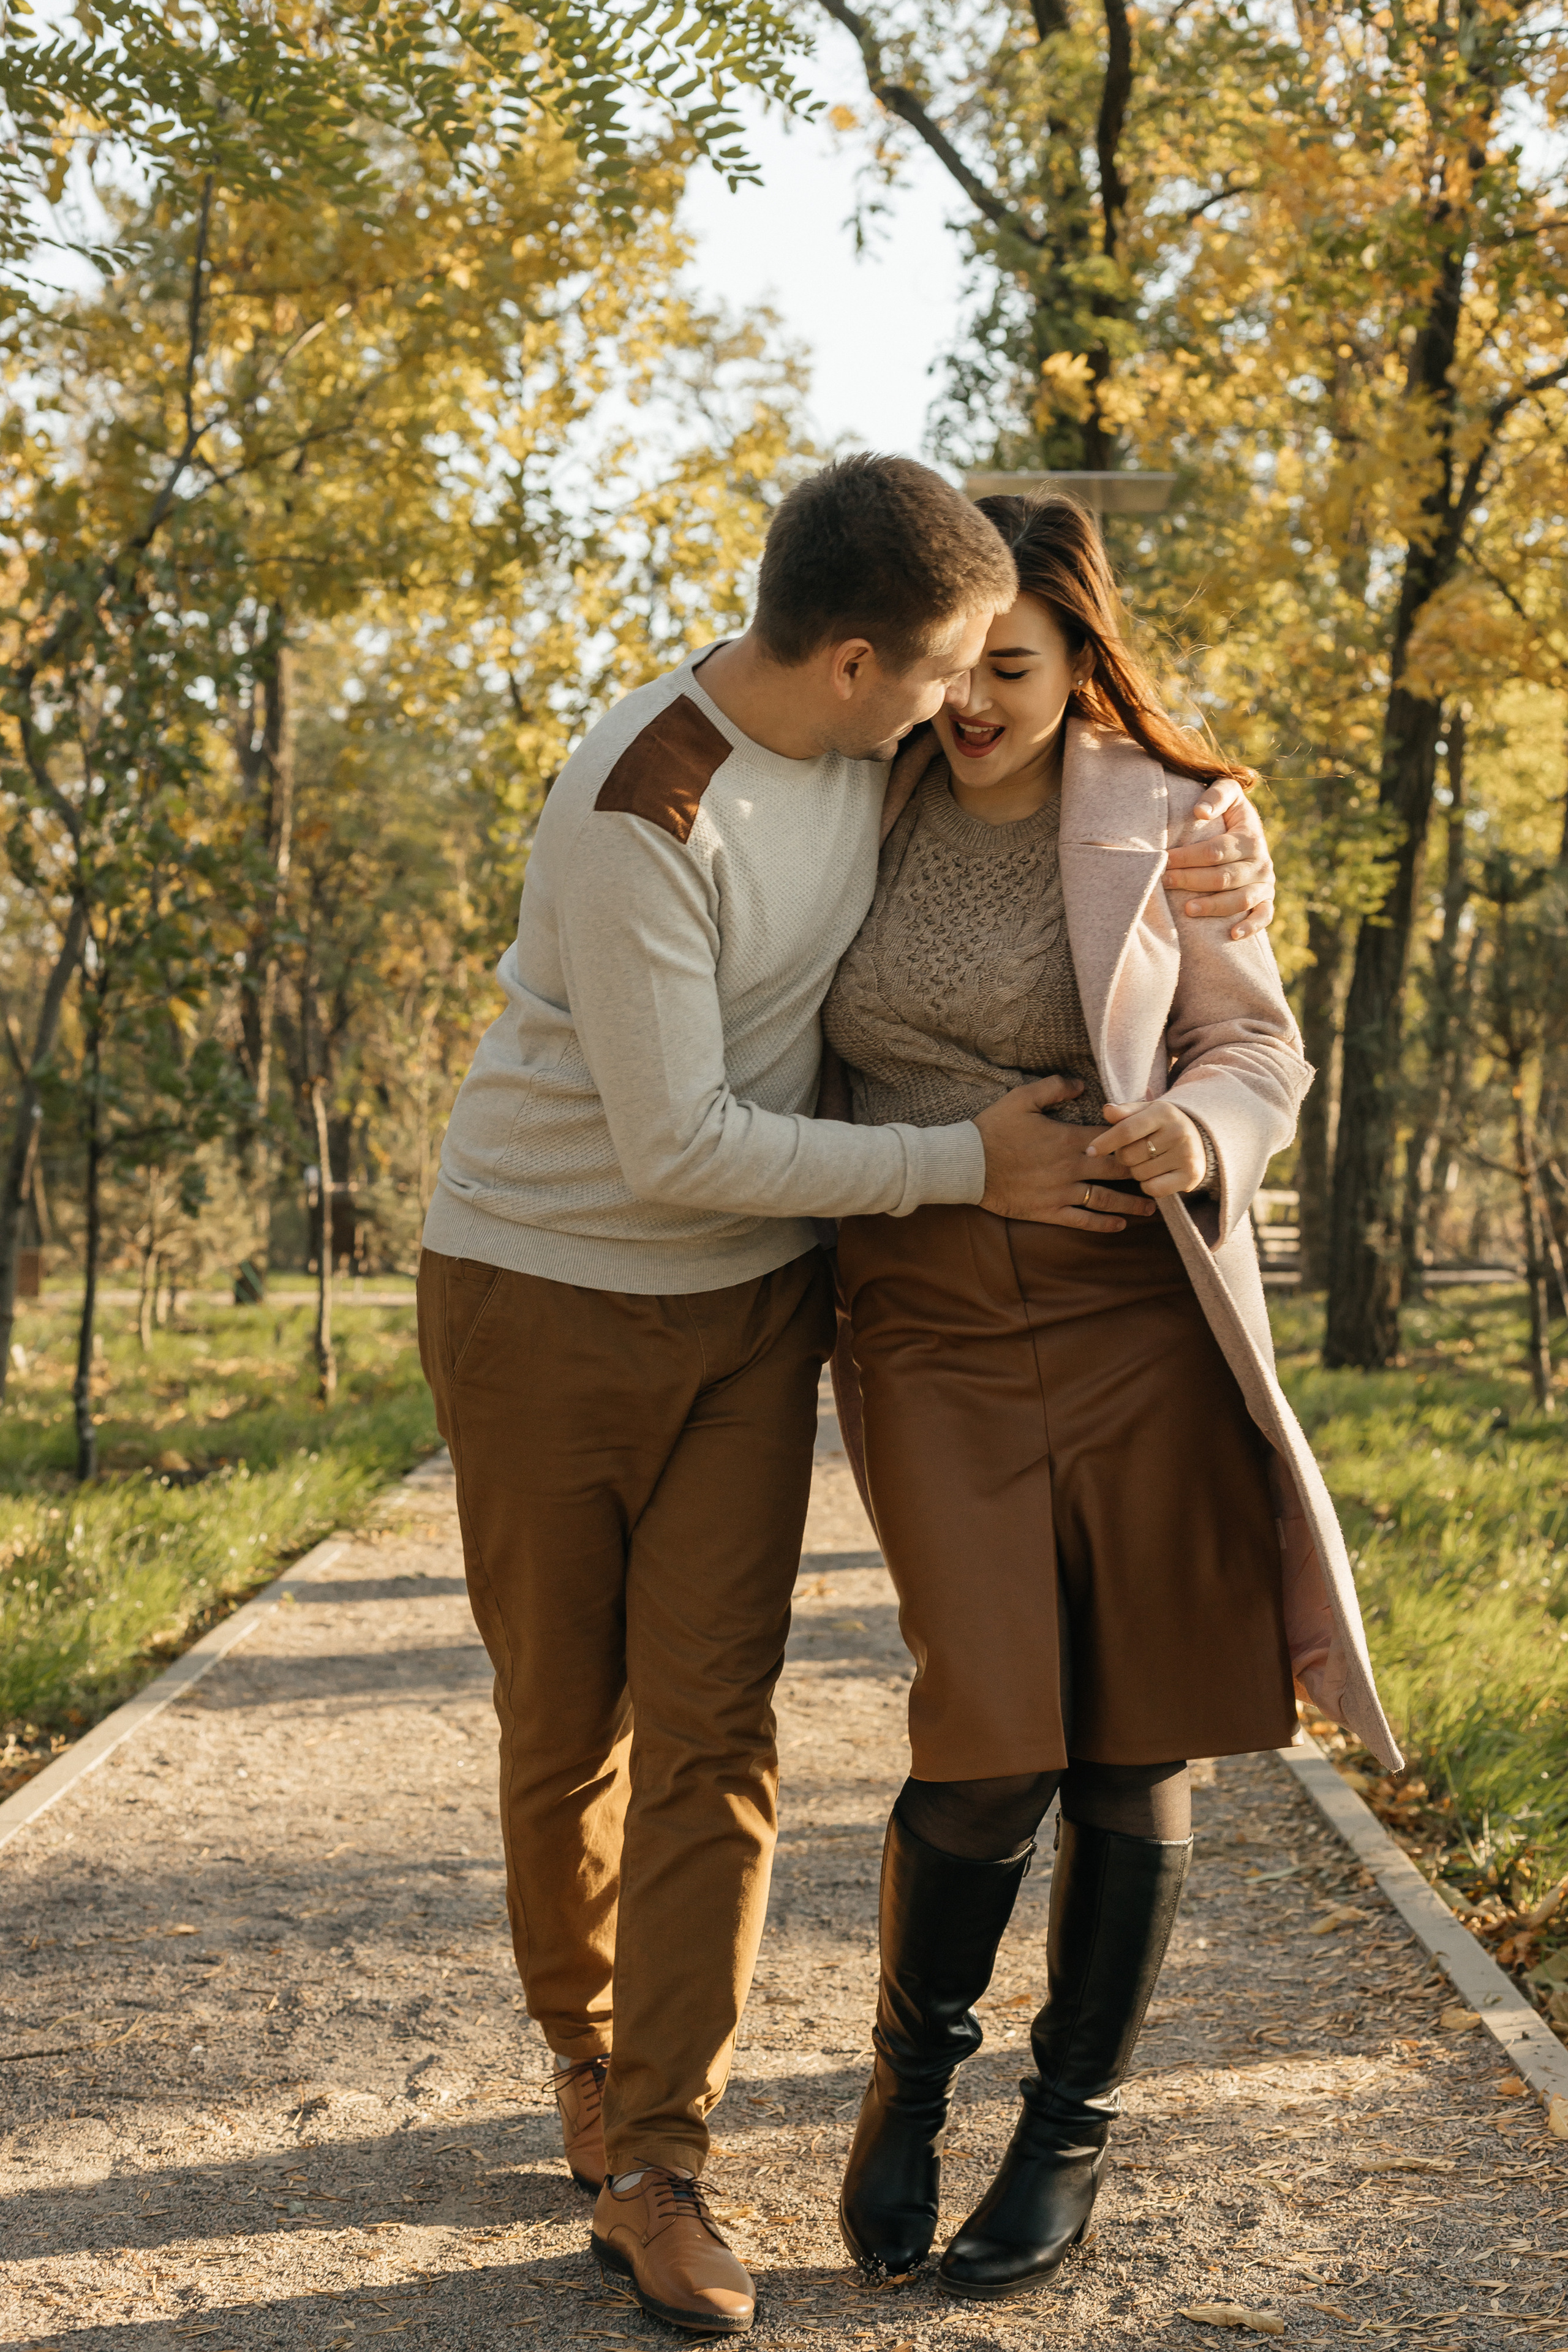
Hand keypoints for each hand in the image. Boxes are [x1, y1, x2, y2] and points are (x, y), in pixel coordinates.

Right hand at [975, 1077, 1159, 1229]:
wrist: (968, 1164)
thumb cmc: (993, 1128)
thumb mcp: (1021, 1098)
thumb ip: (1054, 1088)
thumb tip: (1082, 1085)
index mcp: (1068, 1138)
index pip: (1113, 1137)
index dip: (1135, 1137)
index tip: (1153, 1138)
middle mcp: (1071, 1167)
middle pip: (1118, 1170)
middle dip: (1143, 1172)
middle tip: (1162, 1175)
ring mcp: (1062, 1192)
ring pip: (1106, 1199)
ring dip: (1131, 1204)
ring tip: (1151, 1207)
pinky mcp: (1049, 1211)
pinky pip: (1082, 1220)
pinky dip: (1103, 1224)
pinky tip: (1119, 1225)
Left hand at [1085, 1099, 1206, 1195]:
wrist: (1201, 1137)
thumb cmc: (1162, 1124)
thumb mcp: (1145, 1111)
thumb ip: (1124, 1111)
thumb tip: (1107, 1111)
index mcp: (1163, 1112)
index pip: (1126, 1130)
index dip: (1105, 1142)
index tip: (1090, 1151)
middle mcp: (1178, 1132)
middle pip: (1129, 1156)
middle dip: (1123, 1156)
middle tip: (1135, 1151)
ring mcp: (1187, 1155)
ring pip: (1139, 1174)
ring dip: (1137, 1170)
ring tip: (1150, 1160)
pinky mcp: (1191, 1175)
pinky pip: (1153, 1189)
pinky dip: (1149, 1185)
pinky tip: (1157, 1174)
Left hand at [1162, 776, 1274, 939]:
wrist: (1247, 830)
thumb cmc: (1228, 812)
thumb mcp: (1228, 793)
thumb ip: (1216, 794)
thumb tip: (1200, 812)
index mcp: (1251, 837)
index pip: (1217, 851)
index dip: (1189, 857)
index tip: (1164, 860)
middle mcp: (1261, 862)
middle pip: (1224, 877)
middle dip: (1192, 881)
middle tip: (1164, 882)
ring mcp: (1265, 884)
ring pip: (1240, 900)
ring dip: (1213, 907)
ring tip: (1187, 909)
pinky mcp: (1266, 901)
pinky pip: (1263, 917)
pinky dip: (1250, 927)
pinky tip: (1231, 935)